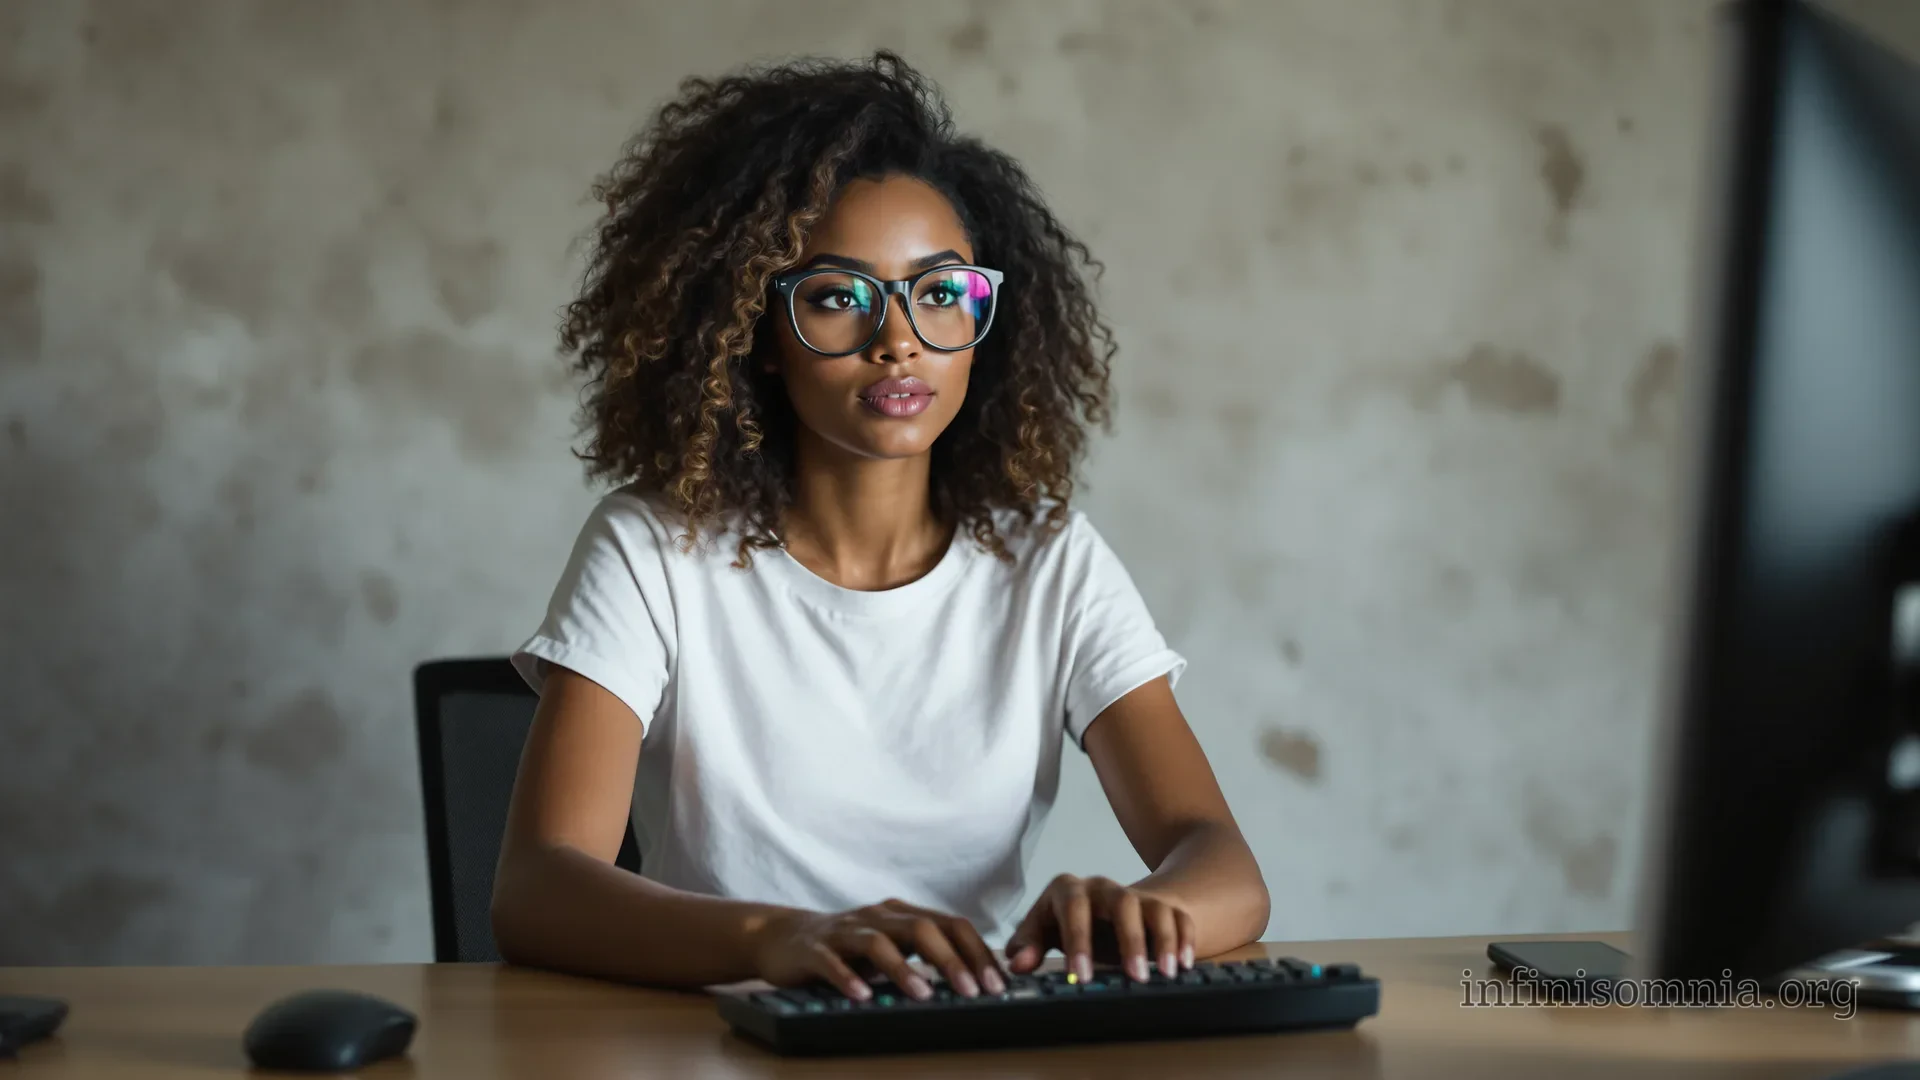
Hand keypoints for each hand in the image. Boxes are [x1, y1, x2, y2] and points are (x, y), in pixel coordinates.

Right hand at [749, 899, 1007, 1002]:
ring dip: (904, 969)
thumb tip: (975, 982)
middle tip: (973, 990)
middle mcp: (878, 916)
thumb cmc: (847, 948)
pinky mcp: (815, 948)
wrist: (782, 938)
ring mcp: (845, 930)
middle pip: (922, 928)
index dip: (977, 951)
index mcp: (902, 914)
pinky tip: (863, 996)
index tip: (998, 983)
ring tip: (924, 994)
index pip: (951, 924)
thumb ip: (924, 958)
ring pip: (880, 942)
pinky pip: (833, 961)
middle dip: (951, 960)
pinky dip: (849, 978)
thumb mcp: (891, 948)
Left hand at [1004, 874, 1196, 983]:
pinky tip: (1186, 964)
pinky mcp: (1162, 905)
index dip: (1078, 940)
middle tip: (1134, 978)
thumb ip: (1028, 945)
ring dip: (1163, 940)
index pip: (1073, 909)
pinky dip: (1185, 938)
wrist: (1104, 907)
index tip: (1081, 975)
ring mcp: (1136, 895)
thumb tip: (1017, 964)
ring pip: (1153, 908)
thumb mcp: (1043, 931)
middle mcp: (1103, 888)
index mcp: (1068, 891)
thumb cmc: (1067, 924)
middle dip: (1129, 940)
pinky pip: (1178, 915)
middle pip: (1121, 903)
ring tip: (1168, 973)